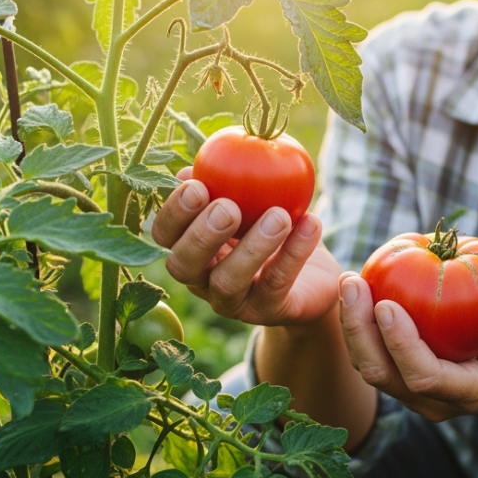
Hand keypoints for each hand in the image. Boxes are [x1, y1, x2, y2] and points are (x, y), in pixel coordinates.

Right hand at [151, 167, 341, 326]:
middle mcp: (202, 281)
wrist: (314, 277)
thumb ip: (225, 183)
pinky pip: (278, 283)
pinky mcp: (269, 312)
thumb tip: (195, 165)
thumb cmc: (273, 228)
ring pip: (228, 281)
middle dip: (202, 235)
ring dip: (252, 246)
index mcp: (190, 250)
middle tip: (228, 207)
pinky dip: (295, 252)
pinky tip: (311, 222)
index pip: (164, 236)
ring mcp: (233, 302)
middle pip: (184, 265)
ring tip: (279, 215)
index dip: (173, 213)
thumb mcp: (251, 202)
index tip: (197, 185)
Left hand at [338, 264, 477, 422]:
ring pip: (368, 366)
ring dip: (352, 326)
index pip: (425, 376)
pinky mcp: (398, 380)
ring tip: (347, 282)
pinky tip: (355, 287)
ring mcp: (411, 395)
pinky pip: (369, 355)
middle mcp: (431, 401)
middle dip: (361, 331)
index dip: (402, 344)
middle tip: (353, 284)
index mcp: (467, 392)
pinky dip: (357, 324)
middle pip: (382, 374)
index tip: (387, 303)